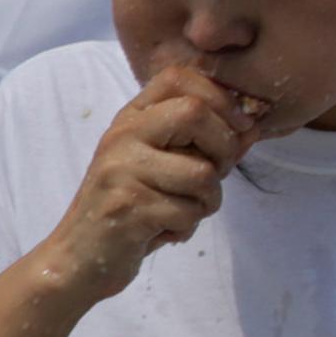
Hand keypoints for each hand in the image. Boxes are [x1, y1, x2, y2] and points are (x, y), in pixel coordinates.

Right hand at [34, 64, 265, 303]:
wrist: (81, 260)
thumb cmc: (132, 210)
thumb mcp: (169, 169)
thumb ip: (209, 146)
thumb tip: (254, 125)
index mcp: (132, 119)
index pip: (179, 76)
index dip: (221, 97)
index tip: (239, 128)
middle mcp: (122, 135)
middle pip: (196, 113)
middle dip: (224, 150)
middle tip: (213, 178)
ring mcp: (120, 169)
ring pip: (202, 172)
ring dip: (207, 201)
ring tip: (182, 212)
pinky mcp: (126, 206)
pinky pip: (188, 211)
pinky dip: (187, 227)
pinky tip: (164, 231)